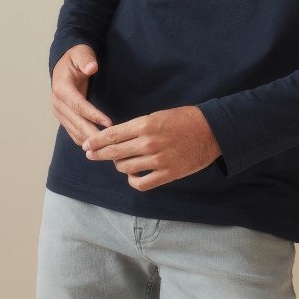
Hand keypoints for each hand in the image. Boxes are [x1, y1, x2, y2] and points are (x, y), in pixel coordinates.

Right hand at [51, 44, 112, 145]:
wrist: (64, 64)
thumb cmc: (75, 58)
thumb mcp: (81, 53)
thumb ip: (86, 59)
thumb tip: (91, 67)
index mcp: (61, 88)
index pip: (79, 105)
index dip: (93, 115)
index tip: (109, 123)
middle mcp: (57, 103)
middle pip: (76, 122)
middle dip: (93, 134)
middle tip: (110, 143)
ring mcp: (59, 112)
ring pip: (74, 131)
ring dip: (89, 140)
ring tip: (107, 147)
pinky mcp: (63, 117)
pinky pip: (73, 132)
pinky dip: (85, 139)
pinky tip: (98, 145)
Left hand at [82, 106, 220, 190]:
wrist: (212, 130)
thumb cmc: (185, 119)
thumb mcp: (159, 115)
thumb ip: (138, 127)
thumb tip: (118, 137)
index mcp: (146, 124)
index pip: (113, 134)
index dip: (96, 141)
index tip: (86, 145)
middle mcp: (148, 142)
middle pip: (115, 152)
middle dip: (99, 154)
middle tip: (90, 155)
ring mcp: (158, 160)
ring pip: (125, 168)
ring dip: (119, 166)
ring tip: (118, 163)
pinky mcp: (167, 174)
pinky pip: (141, 183)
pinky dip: (133, 181)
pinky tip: (133, 176)